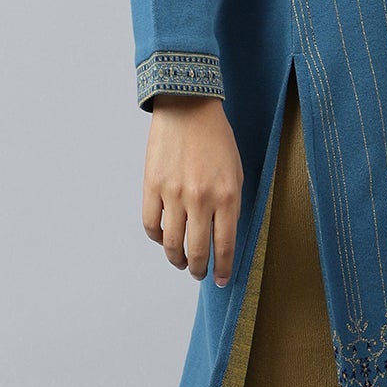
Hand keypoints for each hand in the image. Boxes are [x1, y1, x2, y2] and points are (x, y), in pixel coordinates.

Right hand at [142, 95, 243, 283]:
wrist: (188, 106)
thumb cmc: (216, 140)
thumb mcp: (235, 173)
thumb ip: (230, 206)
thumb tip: (220, 237)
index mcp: (227, 196)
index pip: (225, 246)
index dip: (223, 269)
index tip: (222, 280)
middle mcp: (200, 199)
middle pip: (197, 251)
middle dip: (199, 269)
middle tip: (199, 274)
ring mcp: (173, 194)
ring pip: (171, 244)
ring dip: (177, 259)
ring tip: (182, 262)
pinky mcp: (151, 186)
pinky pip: (151, 225)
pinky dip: (157, 238)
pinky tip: (164, 239)